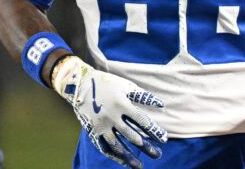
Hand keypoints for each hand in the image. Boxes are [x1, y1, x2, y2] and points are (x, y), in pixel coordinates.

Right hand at [52, 56, 166, 167]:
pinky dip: (114, 156)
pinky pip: (104, 147)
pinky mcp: (92, 131)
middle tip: (157, 155)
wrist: (81, 85)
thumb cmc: (108, 84)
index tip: (163, 139)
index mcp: (122, 104)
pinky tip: (124, 162)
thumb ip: (143, 96)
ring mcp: (101, 125)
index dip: (154, 131)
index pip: (142, 121)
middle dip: (146, 147)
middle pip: (132, 136)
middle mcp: (112, 116)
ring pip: (117, 145)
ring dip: (130, 157)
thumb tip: (162, 105)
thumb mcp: (126, 86)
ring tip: (140, 166)